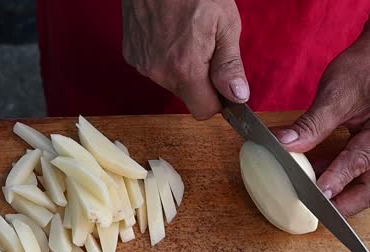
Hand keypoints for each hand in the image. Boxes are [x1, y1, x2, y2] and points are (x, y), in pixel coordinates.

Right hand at [121, 0, 248, 119]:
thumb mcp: (225, 23)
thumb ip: (229, 65)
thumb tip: (237, 96)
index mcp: (186, 68)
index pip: (204, 111)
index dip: (218, 100)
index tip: (223, 83)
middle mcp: (160, 72)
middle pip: (187, 95)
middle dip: (200, 79)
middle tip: (205, 44)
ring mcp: (142, 63)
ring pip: (170, 80)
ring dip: (181, 66)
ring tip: (185, 33)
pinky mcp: (132, 53)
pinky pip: (154, 66)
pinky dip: (164, 55)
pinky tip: (168, 31)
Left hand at [274, 38, 369, 216]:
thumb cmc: (366, 67)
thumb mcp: (335, 92)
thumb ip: (311, 124)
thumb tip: (283, 146)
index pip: (362, 160)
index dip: (338, 179)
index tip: (317, 194)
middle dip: (346, 204)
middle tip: (315, 214)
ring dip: (344, 195)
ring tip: (313, 202)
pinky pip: (367, 174)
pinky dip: (344, 181)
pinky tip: (319, 181)